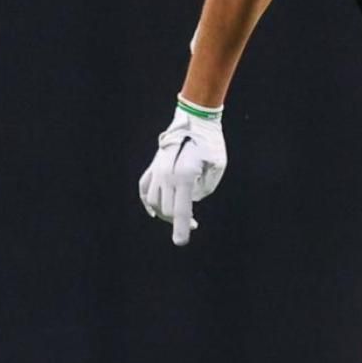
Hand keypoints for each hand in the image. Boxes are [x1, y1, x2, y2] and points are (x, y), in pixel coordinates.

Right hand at [137, 101, 227, 245]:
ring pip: (154, 202)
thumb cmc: (211, 143)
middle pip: (168, 209)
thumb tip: (189, 199)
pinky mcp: (153, 166)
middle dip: (179, 221)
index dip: (182, 228)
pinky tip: (153, 212)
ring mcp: (157, 170)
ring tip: (180, 217)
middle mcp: (167, 175)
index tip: (181, 242)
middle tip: (194, 225)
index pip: (182, 209)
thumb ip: (204, 188)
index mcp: (185, 175)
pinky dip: (148, 202)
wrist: (195, 120)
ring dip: (165, 213)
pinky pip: (144, 188)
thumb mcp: (217, 167)